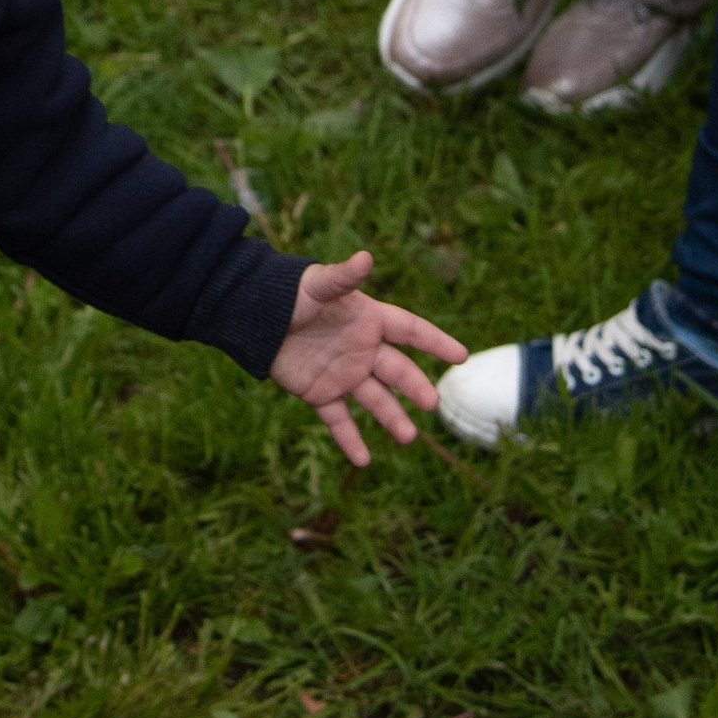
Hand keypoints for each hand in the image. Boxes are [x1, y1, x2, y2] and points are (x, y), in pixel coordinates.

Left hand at [270, 251, 467, 468]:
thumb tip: (366, 256)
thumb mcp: (318, 284)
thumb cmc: (291, 293)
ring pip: (375, 400)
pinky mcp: (320, 393)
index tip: (461, 356)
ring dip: (392, 418)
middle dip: (415, 387)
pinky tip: (363, 461)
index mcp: (369, 320)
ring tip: (408, 437)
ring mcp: (343, 374)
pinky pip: (339, 420)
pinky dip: (350, 440)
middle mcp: (362, 350)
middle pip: (397, 371)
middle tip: (431, 404)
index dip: (435, 342)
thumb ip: (343, 276)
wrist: (256, 315)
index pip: (410, 330)